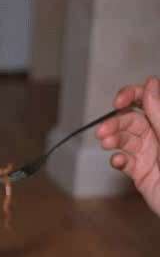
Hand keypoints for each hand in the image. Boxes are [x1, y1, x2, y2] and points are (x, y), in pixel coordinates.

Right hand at [96, 76, 159, 214]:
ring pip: (124, 139)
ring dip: (113, 140)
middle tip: (102, 132)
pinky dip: (117, 160)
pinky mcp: (140, 172)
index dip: (132, 96)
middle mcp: (158, 135)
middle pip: (130, 119)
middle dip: (115, 123)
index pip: (147, 99)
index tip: (118, 102)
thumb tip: (150, 84)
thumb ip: (159, 112)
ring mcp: (149, 153)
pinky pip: (124, 162)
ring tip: (107, 144)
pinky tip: (118, 162)